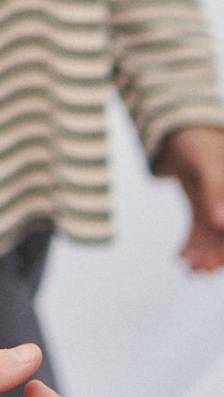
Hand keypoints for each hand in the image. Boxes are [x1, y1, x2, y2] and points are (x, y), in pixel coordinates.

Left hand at [154, 125, 223, 271]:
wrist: (177, 126)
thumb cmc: (196, 137)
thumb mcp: (206, 163)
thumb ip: (215, 190)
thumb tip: (222, 223)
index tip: (217, 265)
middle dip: (217, 254)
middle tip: (199, 271)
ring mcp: (221, 201)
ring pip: (216, 234)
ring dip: (203, 252)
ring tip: (187, 267)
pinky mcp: (206, 203)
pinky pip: (202, 228)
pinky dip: (192, 242)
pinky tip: (179, 256)